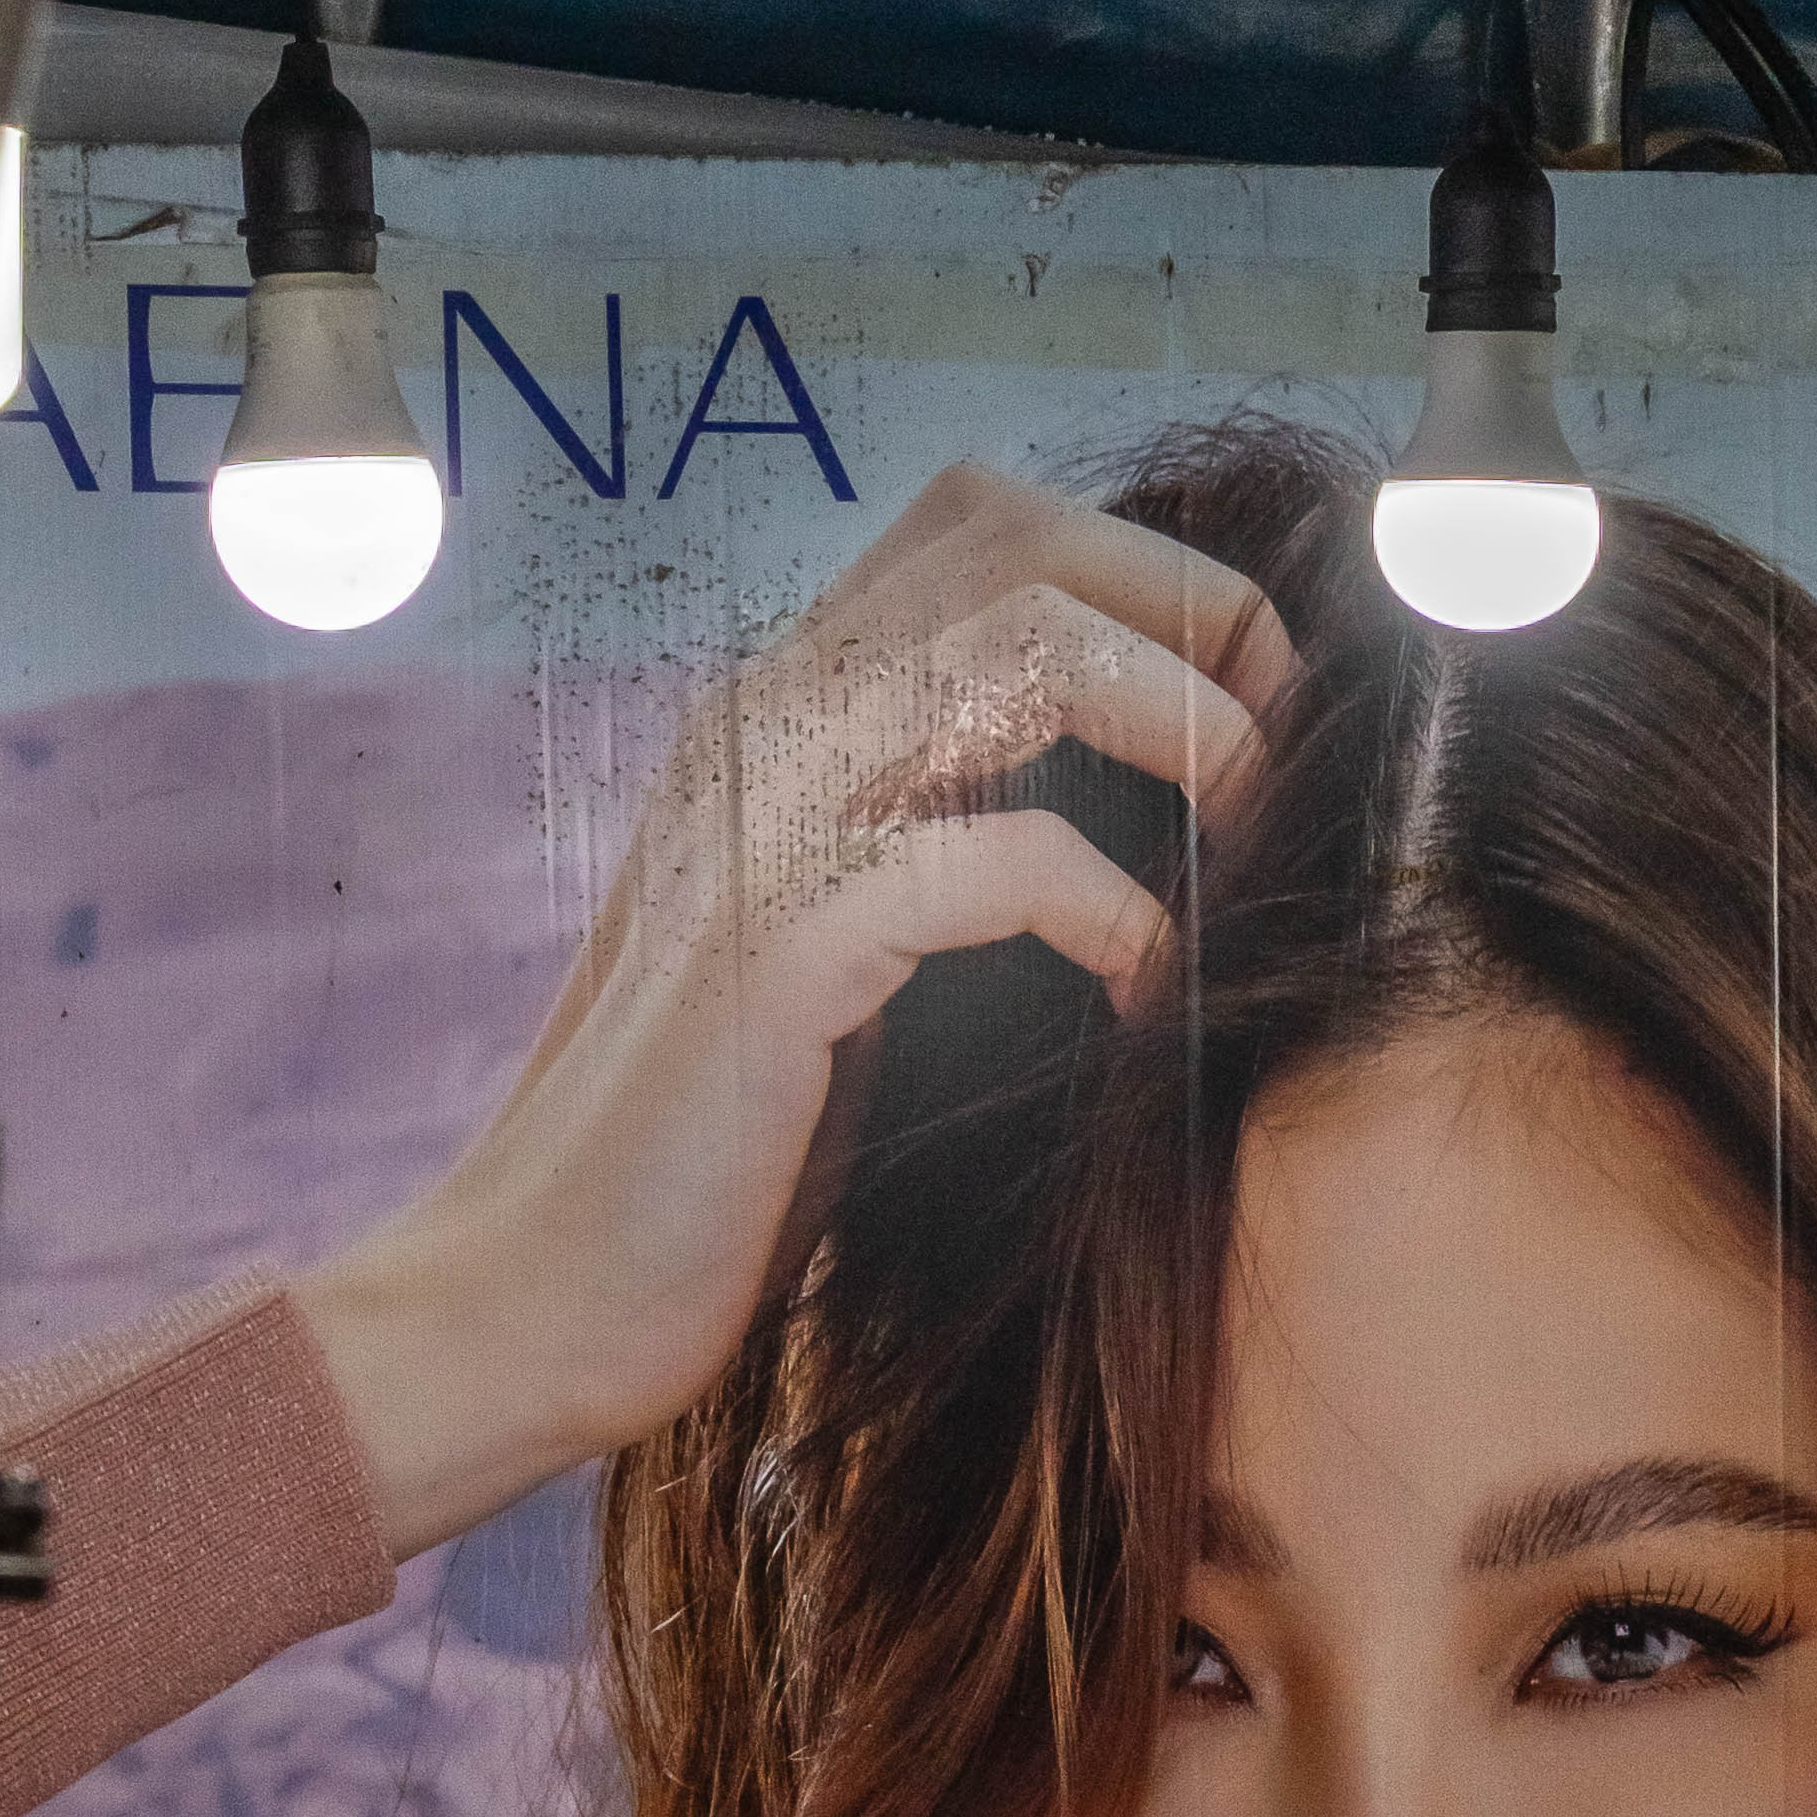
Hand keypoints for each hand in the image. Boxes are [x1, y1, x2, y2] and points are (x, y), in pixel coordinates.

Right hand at [298, 467, 1297, 1560]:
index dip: (1154, 582)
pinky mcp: (777, 948)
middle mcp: (767, 720)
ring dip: (1183, 736)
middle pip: (1025, 537)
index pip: (986, 521)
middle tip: (1278, 777)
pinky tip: (1143, 1008)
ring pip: (1026, 644)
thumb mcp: (863, 971)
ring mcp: (765, 816)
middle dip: (1200, 628)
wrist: (539, 1294)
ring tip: (1240, 863)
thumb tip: (1165, 843)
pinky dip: (1119, 921)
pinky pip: (1003, 859)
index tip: (1252, 718)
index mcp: (785, 710)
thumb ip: (957, 864)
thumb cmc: (723, 1162)